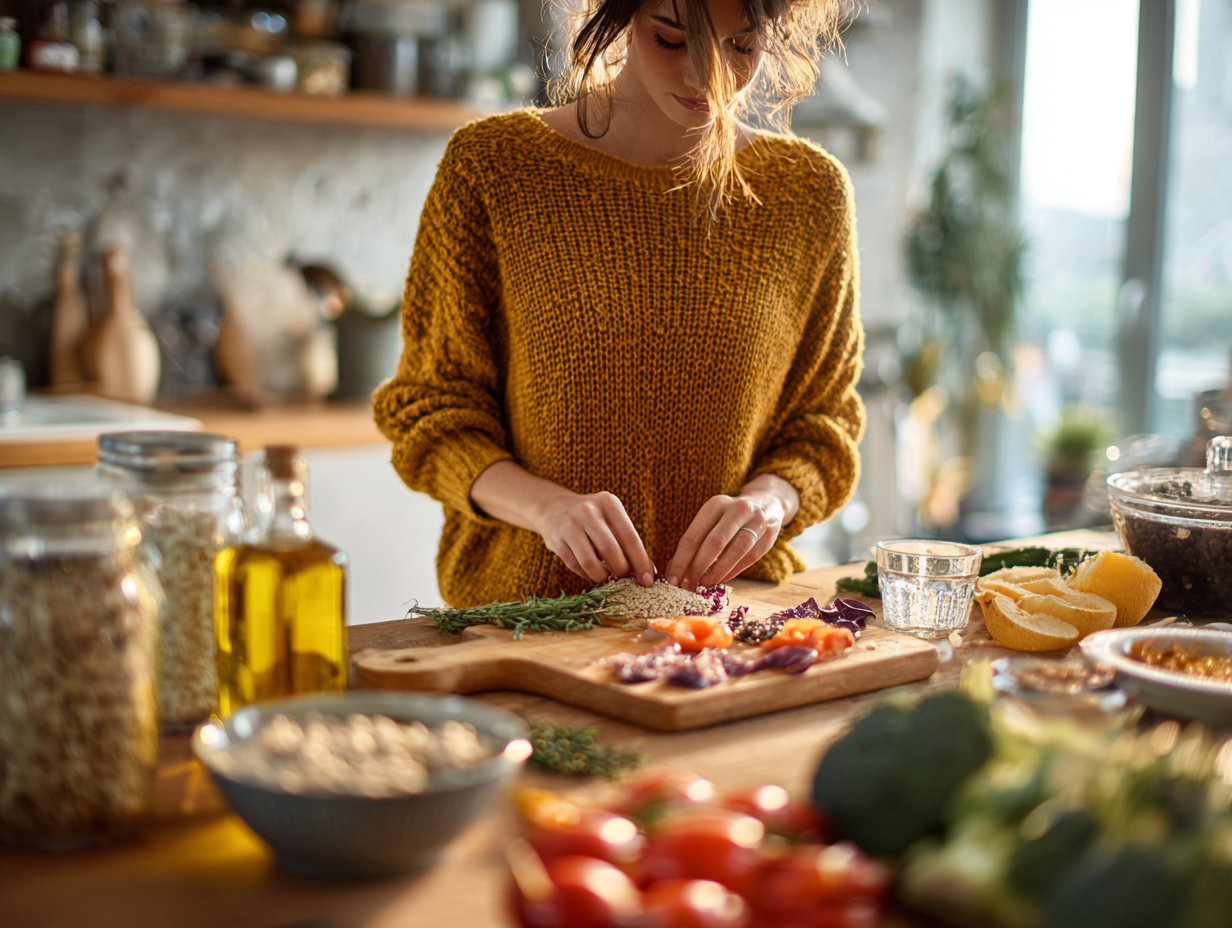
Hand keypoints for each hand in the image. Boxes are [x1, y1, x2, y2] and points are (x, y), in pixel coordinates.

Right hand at [534, 490, 654, 584]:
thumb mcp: (611, 520)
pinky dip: (587, 574)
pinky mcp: (557, 540)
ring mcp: (570, 525)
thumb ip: (629, 543)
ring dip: (602, 576)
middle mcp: (588, 511)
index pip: (630, 537)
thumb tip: (648, 572)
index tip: (648, 580)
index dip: (641, 562)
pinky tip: (591, 570)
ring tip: (606, 575)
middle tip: (623, 576)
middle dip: (621, 570)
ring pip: (590, 562)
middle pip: (611, 550)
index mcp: (608, 503)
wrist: (553, 508)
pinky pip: (576, 566)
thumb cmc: (592, 519)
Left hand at [666, 474, 799, 589]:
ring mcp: (757, 522)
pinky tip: (721, 580)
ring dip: (717, 572)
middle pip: (715, 543)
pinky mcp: (769, 536)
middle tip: (687, 586)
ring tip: (703, 585)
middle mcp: (738, 509)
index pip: (694, 535)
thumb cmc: (730, 516)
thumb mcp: (713, 517)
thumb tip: (677, 570)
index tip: (672, 578)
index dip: (681, 560)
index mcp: (717, 504)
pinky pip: (750, 558)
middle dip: (698, 568)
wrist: (767, 503)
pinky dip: (733, 571)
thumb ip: (698, 539)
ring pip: (735, 551)